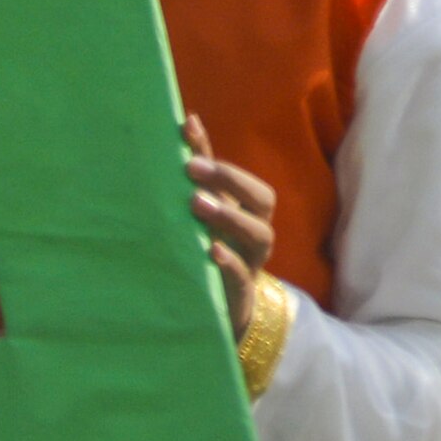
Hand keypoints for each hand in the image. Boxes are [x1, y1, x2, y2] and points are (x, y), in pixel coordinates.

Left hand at [181, 114, 274, 339]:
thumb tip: (179, 131)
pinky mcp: (241, 291)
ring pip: (258, 233)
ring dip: (229, 215)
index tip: (188, 128)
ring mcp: (252, 260)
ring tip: (197, 203)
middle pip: (261, 198)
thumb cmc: (208, 256)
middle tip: (191, 168)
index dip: (213, 150)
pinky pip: (242, 274)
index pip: (237, 176)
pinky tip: (211, 249)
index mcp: (246, 211)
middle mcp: (255, 230)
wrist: (223, 312)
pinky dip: (229, 261)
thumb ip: (195, 186)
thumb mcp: (202, 222)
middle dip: (230, 180)